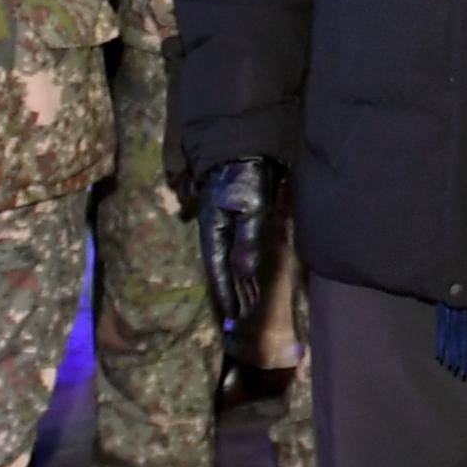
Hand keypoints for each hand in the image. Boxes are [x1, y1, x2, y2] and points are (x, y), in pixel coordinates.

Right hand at [191, 154, 283, 332]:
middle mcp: (217, 230)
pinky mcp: (236, 217)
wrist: (244, 144)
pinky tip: (249, 277)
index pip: (218, 270)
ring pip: (231, 261)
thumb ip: (248, 239)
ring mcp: (225, 224)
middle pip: (224, 270)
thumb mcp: (252, 207)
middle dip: (232, 296)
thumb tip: (243, 272)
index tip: (232, 319)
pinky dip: (244, 267)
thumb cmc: (248, 175)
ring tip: (246, 308)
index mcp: (215, 230)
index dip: (226, 295)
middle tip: (240, 323)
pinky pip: (238, 249)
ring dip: (239, 285)